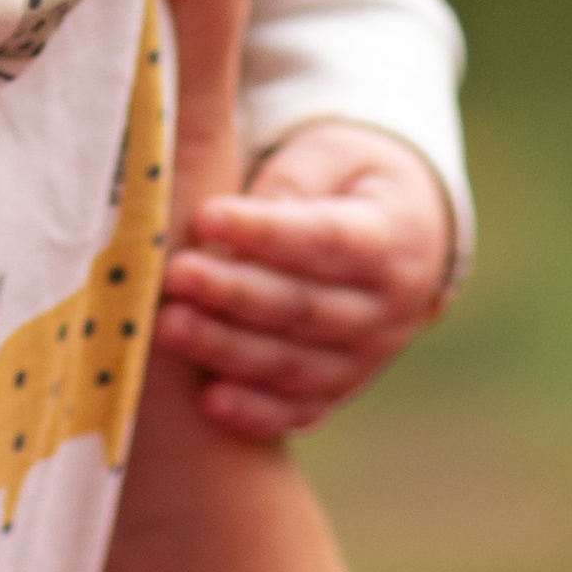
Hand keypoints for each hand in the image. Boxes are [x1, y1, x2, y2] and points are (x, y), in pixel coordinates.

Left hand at [158, 115, 454, 442]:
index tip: (205, 216)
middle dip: (235, 292)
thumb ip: (290, 182)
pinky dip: (255, 412)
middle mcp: (389, 308)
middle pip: (305, 306)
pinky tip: (210, 404)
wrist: (401, 241)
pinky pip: (299, 410)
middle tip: (176, 274)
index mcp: (394, 238)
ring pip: (295, 363)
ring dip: (229, 350)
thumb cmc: (345, 184)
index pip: (326, 238)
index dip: (264, 231)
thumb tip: (233, 218)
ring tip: (170, 327)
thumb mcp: (332, 159)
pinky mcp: (339, 390)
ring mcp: (367, 357)